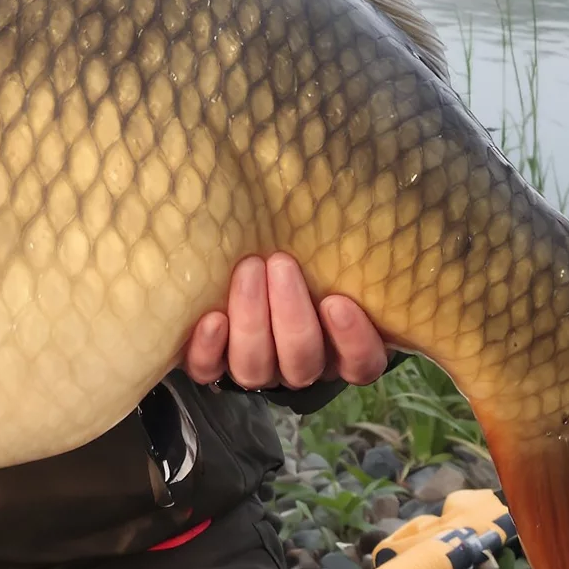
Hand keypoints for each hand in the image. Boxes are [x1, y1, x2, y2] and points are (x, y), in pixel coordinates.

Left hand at [180, 252, 388, 390]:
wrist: (240, 262)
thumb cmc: (298, 255)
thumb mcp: (324, 254)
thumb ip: (337, 250)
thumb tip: (348, 198)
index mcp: (338, 349)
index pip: (360, 364)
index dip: (352, 341)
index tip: (337, 302)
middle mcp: (298, 365)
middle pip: (302, 363)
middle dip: (291, 316)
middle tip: (281, 263)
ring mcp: (256, 369)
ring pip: (255, 368)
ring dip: (251, 321)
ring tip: (248, 269)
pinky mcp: (212, 365)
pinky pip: (208, 370)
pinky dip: (208, 349)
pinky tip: (212, 318)